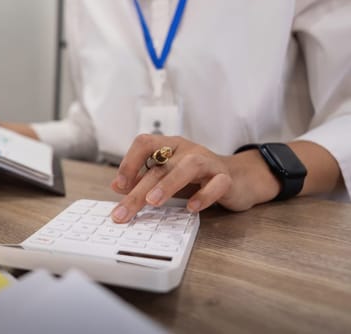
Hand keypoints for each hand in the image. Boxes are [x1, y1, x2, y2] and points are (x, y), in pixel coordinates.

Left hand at [109, 134, 279, 222]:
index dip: (129, 162)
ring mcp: (208, 162)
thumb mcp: (166, 176)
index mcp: (169, 146)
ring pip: (188, 167)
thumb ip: (142, 179)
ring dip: (168, 185)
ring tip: (153, 202)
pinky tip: (192, 208)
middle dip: (139, 191)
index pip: (144, 143)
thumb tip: (115, 186)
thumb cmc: (196, 177)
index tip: (120, 186)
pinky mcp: (226, 178)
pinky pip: (216, 184)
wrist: (238, 178)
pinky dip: (204, 196)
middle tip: (123, 212)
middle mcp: (187, 150)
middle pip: (160, 166)